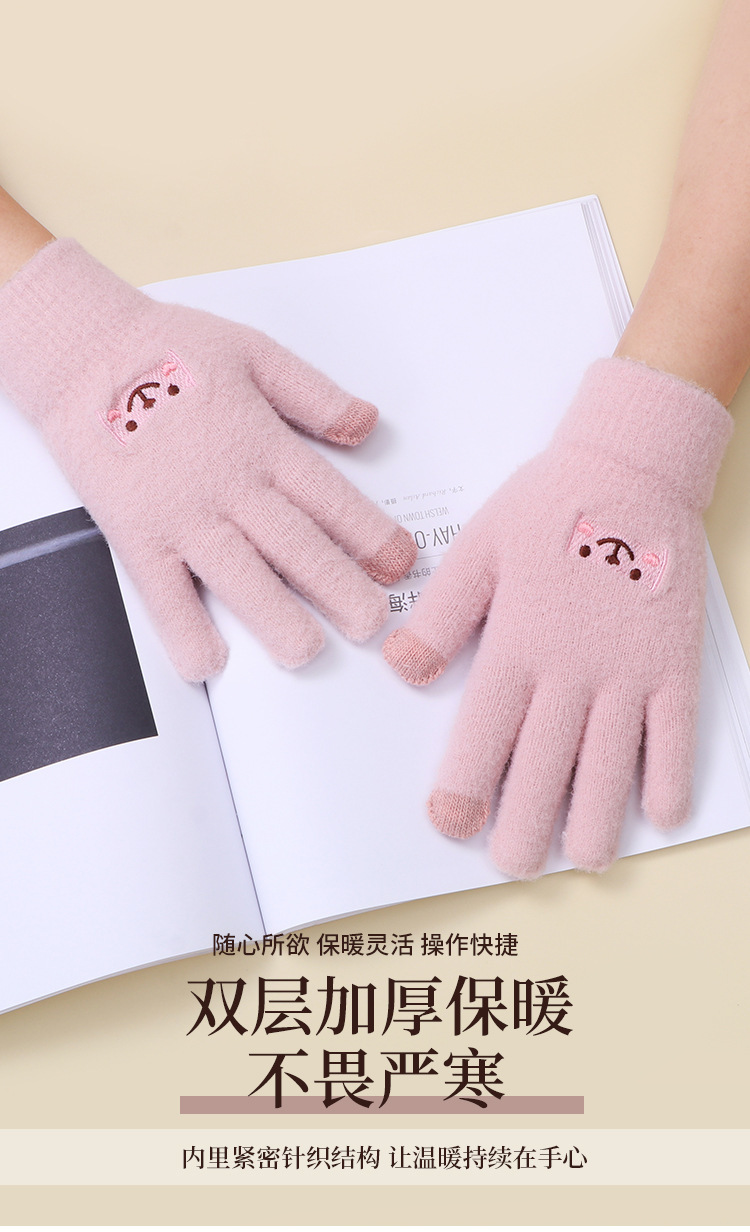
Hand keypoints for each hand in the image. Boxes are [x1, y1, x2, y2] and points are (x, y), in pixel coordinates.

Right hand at [0, 240, 414, 678]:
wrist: (83, 354)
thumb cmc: (169, 347)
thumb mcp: (254, 351)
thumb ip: (314, 394)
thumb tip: (369, 424)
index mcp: (263, 441)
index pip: (329, 497)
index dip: (369, 533)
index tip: (401, 564)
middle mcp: (229, 484)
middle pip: (294, 544)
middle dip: (339, 587)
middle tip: (372, 623)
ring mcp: (181, 514)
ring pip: (237, 574)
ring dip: (274, 616)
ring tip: (306, 652)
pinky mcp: (136, 533)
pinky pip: (161, 591)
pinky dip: (182, 626)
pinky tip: (208, 662)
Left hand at [384, 358, 730, 877]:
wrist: (633, 469)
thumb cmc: (548, 506)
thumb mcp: (479, 547)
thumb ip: (441, 613)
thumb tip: (402, 669)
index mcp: (518, 641)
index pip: (485, 733)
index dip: (466, 787)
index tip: (451, 823)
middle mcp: (574, 668)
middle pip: (546, 767)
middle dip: (525, 827)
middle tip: (510, 864)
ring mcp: (630, 672)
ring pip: (612, 767)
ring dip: (596, 821)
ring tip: (580, 858)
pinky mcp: (675, 665)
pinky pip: (675, 736)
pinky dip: (669, 779)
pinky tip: (658, 815)